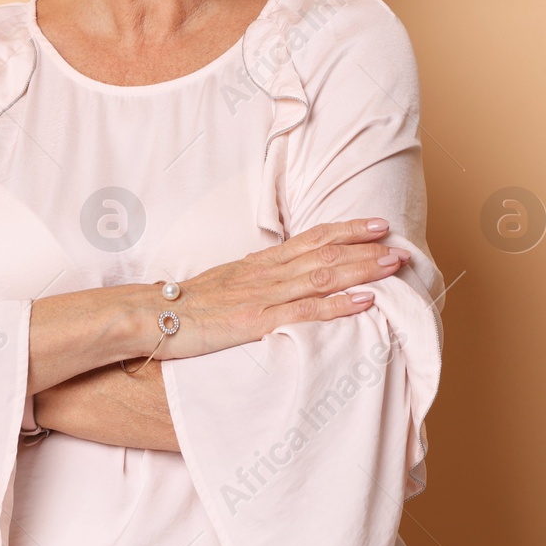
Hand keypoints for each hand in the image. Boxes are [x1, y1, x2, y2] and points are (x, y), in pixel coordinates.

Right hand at [150, 217, 410, 361]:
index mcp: (259, 264)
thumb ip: (251, 283)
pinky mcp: (256, 320)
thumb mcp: (222, 287)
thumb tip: (273, 281)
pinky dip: (339, 305)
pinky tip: (366, 302)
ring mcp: (262, 295)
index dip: (346, 230)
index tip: (376, 225)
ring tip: (393, 264)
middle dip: (364, 246)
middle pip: (324, 253)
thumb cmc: (181, 307)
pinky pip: (306, 312)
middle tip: (398, 241)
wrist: (147, 315)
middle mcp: (265, 273)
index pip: (310, 239)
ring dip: (361, 268)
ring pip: (322, 276)